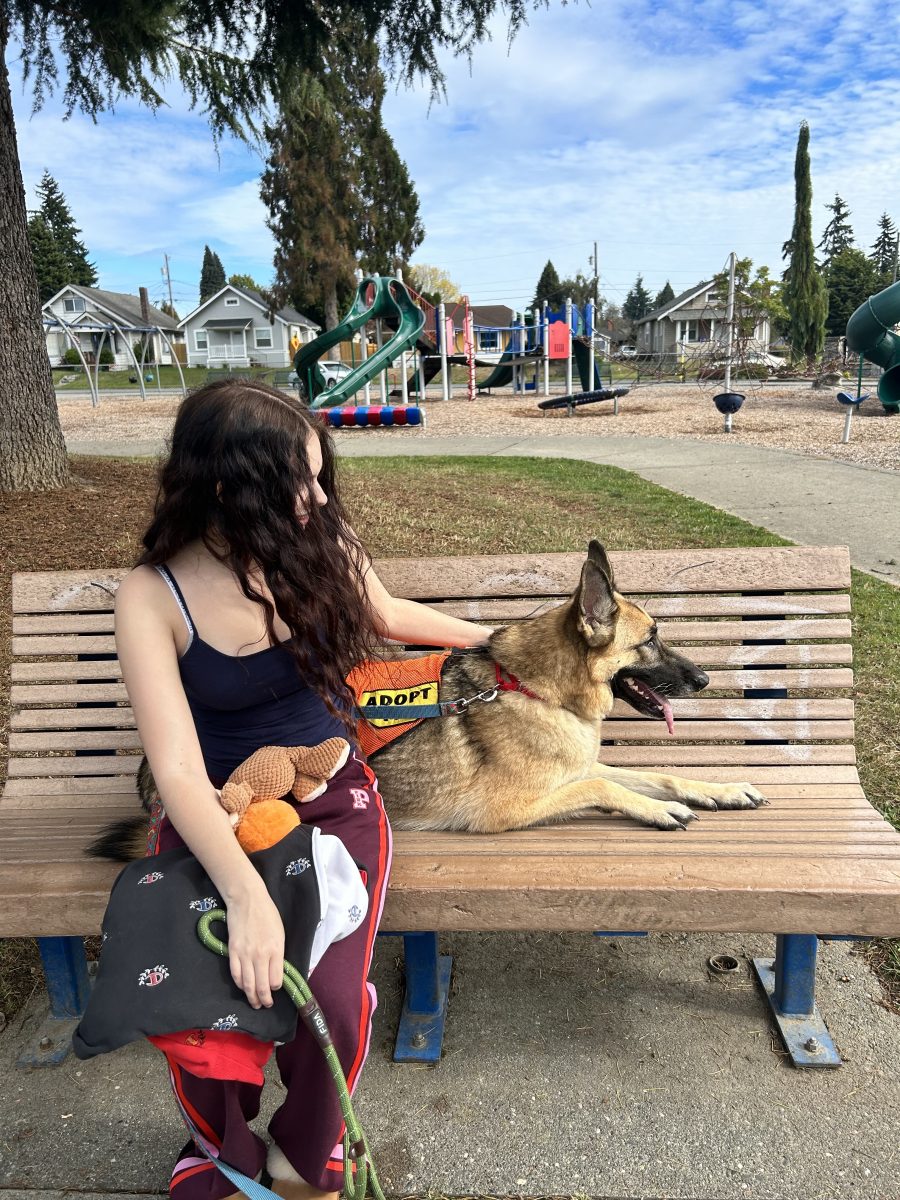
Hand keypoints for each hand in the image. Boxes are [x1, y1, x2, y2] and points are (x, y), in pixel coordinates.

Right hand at [225, 888, 284, 1008]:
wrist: (247, 899)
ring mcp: (245, 954)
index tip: (275, 989)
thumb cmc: (267, 913)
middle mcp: (260, 955)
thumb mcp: (280, 933)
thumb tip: (276, 971)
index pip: (276, 979)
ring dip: (251, 997)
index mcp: (276, 949)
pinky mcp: (232, 951)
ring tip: (255, 1003)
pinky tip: (243, 987)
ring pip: (248, 984)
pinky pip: (235, 974)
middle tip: (265, 1005)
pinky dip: (240, 984)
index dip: (276, 988)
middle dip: (264, 1000)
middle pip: (262, 986)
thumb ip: (278, 953)